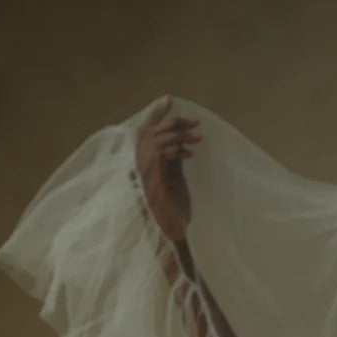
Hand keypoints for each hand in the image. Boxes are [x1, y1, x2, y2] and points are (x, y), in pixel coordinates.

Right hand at [134, 96, 200, 241]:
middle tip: (195, 121)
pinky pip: (159, 155)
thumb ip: (174, 161)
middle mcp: (138, 167)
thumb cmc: (176, 214)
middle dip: (172, 122)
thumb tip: (181, 143)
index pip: (147, 133)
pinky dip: (174, 149)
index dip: (156, 115)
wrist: (174, 236)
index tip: (169, 99)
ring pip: (154, 140)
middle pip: (149, 132)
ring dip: (178, 135)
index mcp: (144, 165)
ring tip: (198, 138)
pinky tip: (189, 152)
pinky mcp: (151, 182)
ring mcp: (142, 175)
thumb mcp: (177, 181)